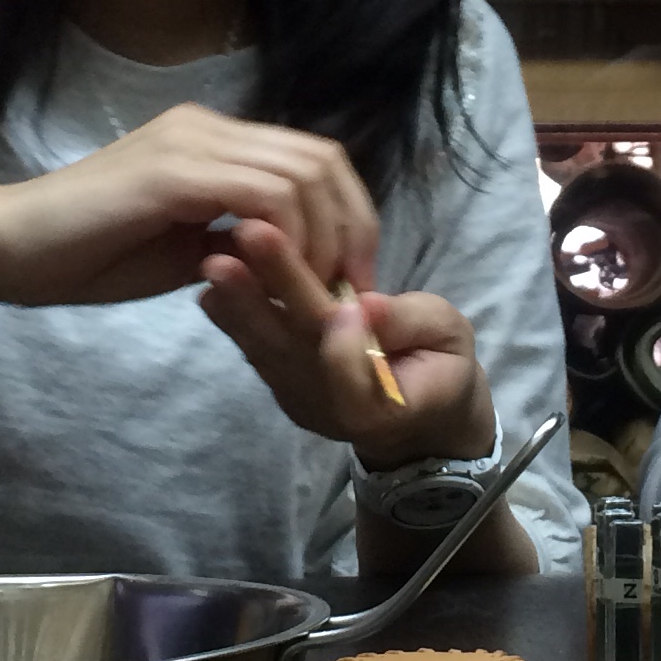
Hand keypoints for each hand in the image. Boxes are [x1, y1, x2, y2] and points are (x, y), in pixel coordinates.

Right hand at [0, 104, 378, 306]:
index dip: (347, 215)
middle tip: (351, 288)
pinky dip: (290, 238)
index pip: (310, 160)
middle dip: (353, 226)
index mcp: (210, 139)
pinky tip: (278, 277)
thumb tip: (291, 260)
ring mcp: (191, 142)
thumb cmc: (83, 257)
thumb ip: (236, 242)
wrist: (6, 248)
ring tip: (313, 290)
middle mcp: (208, 127)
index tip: (351, 277)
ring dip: (324, 238)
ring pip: (303, 173)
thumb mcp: (182, 251)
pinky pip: (265, 195)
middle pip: (322, 159)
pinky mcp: (174, 172)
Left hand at [198, 219, 496, 465]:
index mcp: (384, 405)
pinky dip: (231, 316)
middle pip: (299, 349)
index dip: (344, 345)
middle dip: (272, 294)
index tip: (341, 300)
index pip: (355, 378)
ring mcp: (299, 400)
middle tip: (248, 242)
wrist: (418, 418)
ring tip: (214, 259)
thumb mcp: (450, 337)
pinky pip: (254, 351)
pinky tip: (210, 281)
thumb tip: (367, 304)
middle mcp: (331, 410)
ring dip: (238, 303)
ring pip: (266, 351)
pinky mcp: (280, 386)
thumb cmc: (441, 365)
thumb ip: (412, 323)